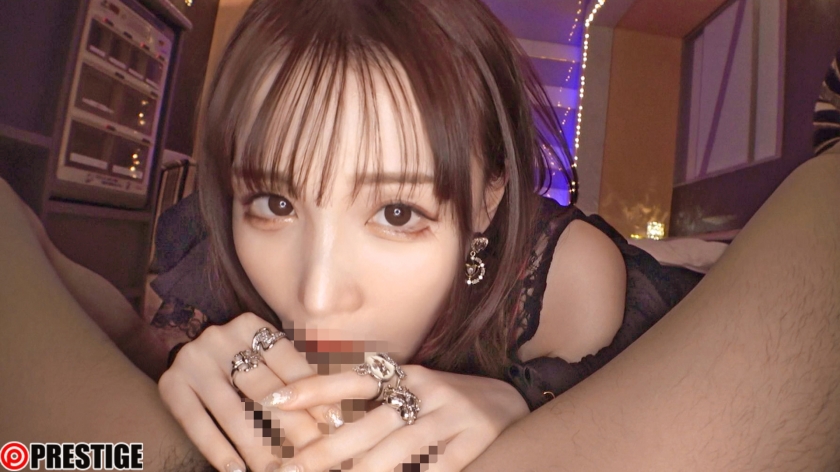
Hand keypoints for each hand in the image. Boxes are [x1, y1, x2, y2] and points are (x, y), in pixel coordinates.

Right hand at [158, 313, 340, 471]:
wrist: (184, 349)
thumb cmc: (241, 359)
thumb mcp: (267, 355)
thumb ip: (298, 377)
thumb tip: (337, 415)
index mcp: (250, 325)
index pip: (289, 362)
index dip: (313, 393)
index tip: (334, 424)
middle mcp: (220, 338)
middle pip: (264, 390)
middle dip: (293, 428)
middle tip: (313, 454)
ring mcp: (192, 361)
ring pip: (234, 413)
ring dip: (260, 448)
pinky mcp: (170, 385)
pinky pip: (197, 424)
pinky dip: (218, 450)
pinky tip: (237, 471)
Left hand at [266, 363, 529, 470]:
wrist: (511, 404)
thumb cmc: (447, 404)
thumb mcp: (413, 391)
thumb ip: (375, 404)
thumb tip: (321, 423)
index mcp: (406, 374)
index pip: (354, 377)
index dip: (314, 388)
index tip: (274, 400)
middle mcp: (427, 389)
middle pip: (371, 422)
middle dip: (328, 448)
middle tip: (293, 466)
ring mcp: (453, 414)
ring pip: (401, 447)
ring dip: (366, 471)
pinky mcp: (477, 440)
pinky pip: (438, 466)